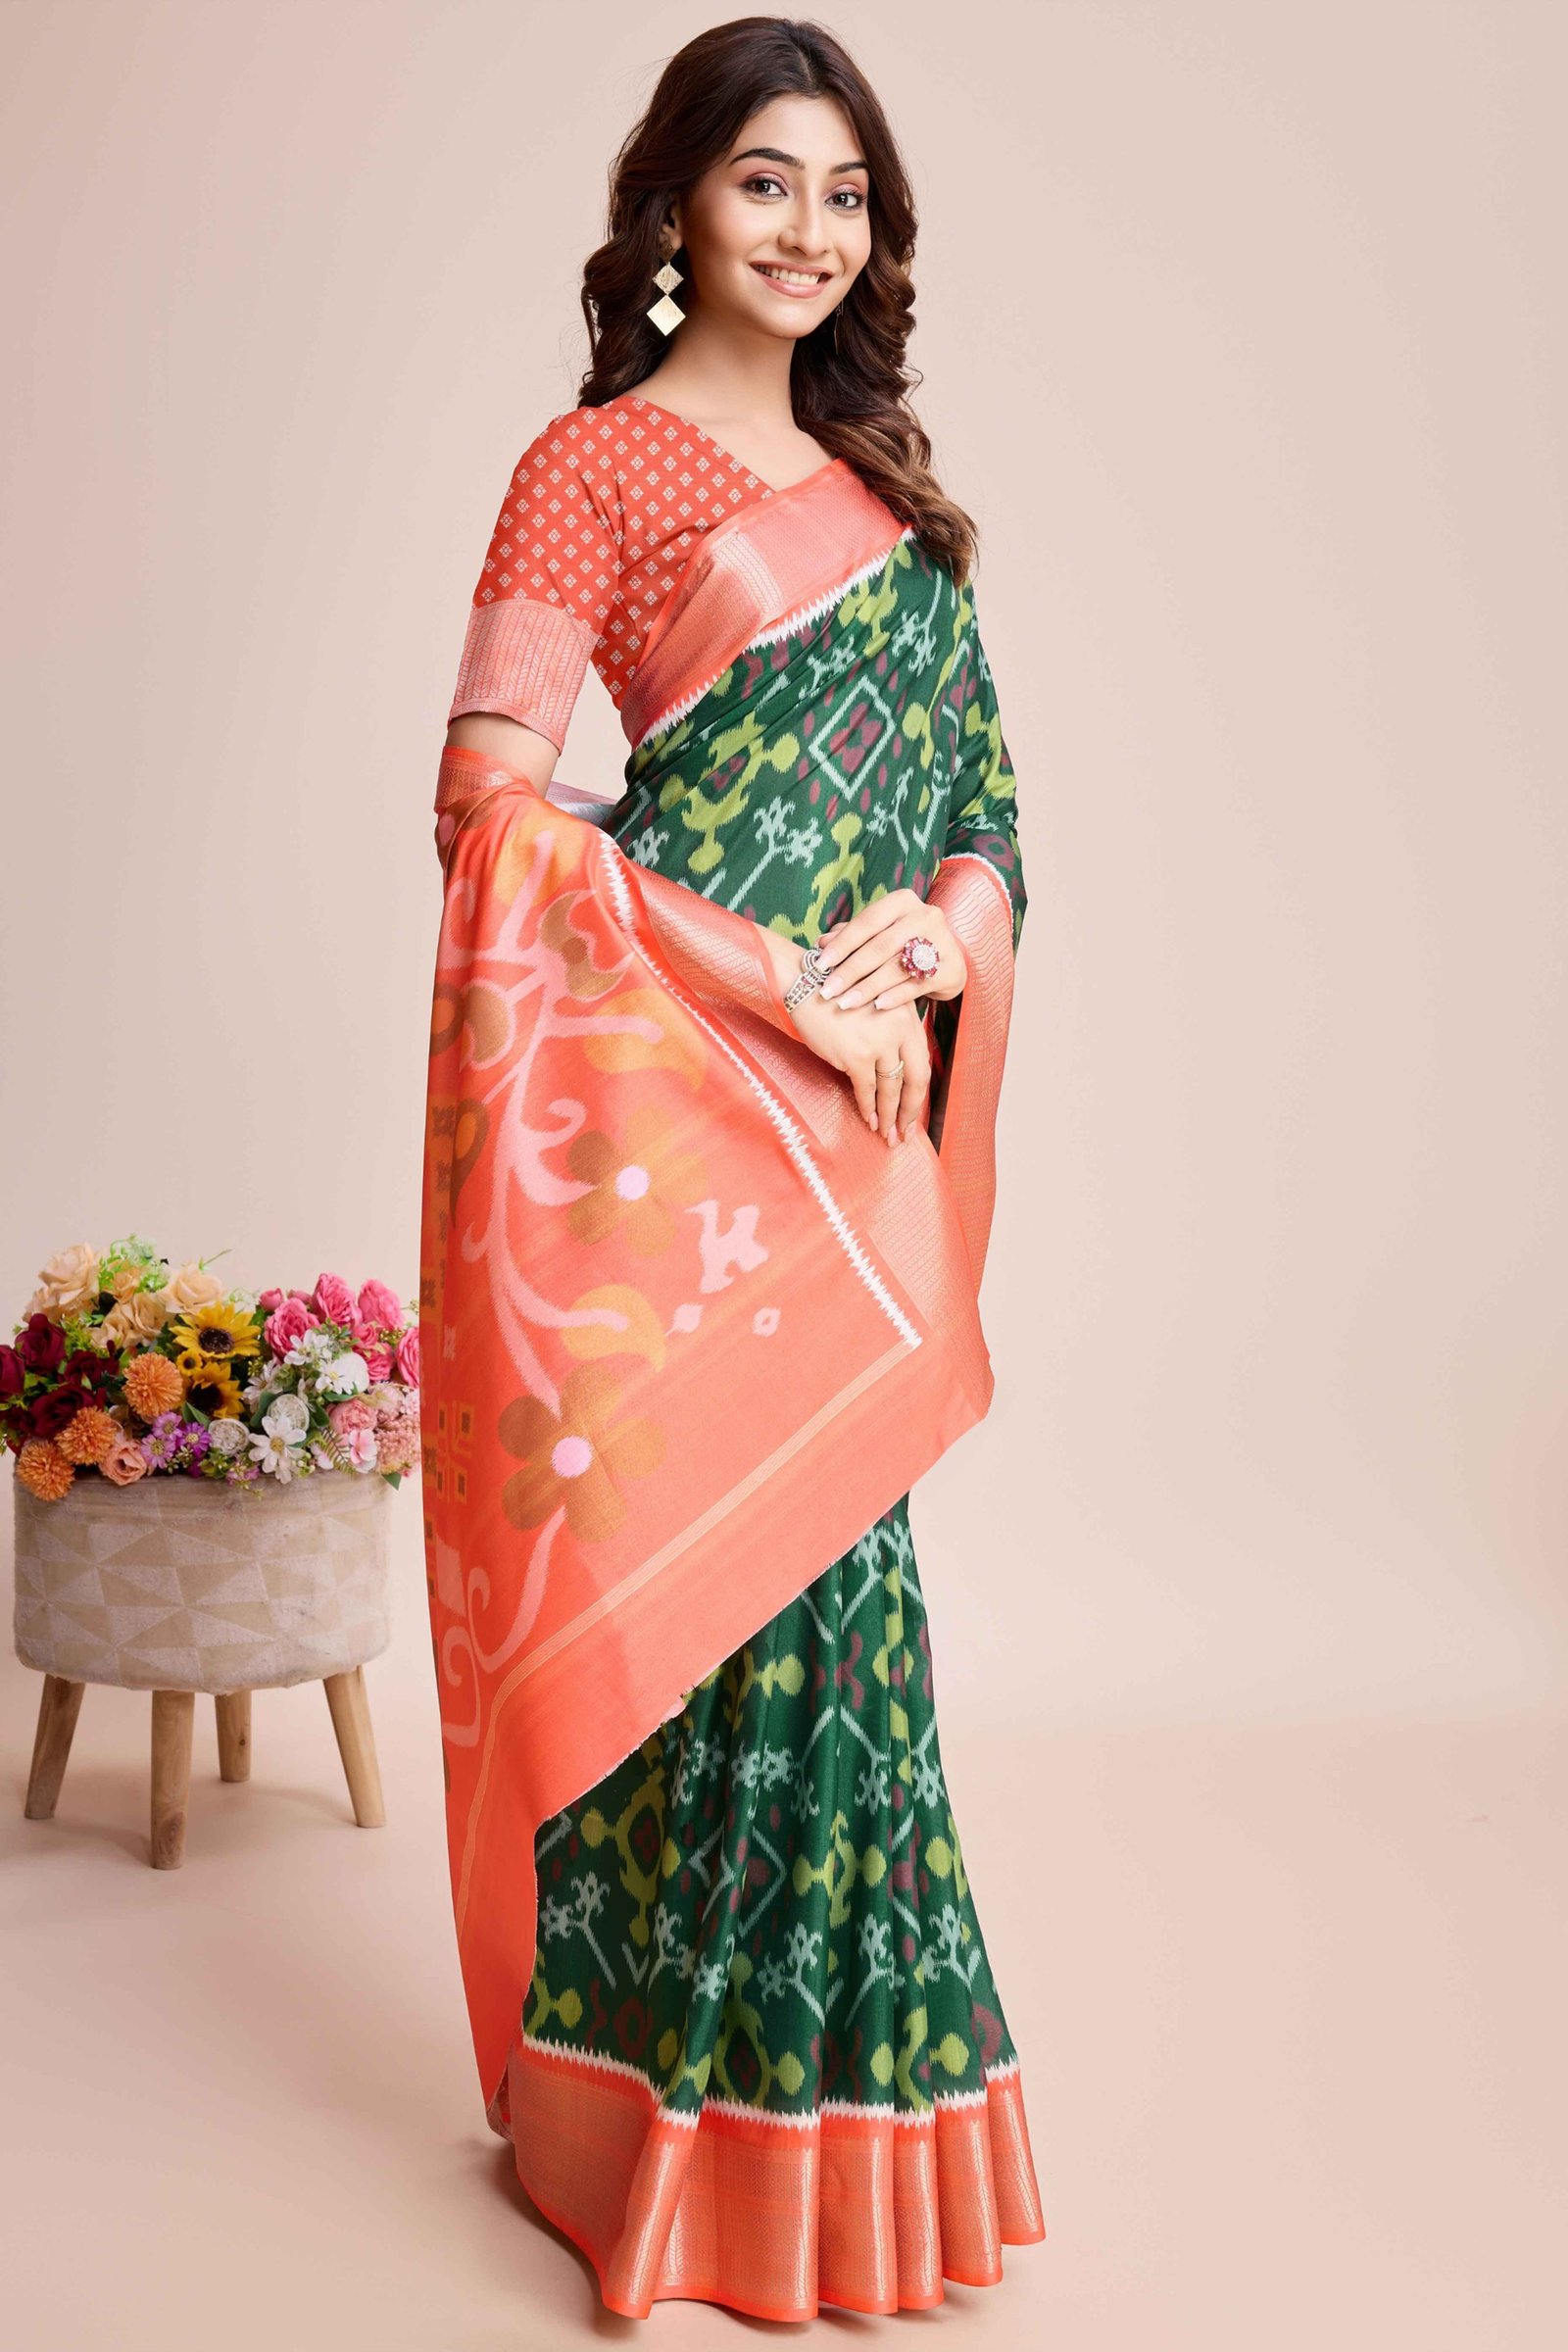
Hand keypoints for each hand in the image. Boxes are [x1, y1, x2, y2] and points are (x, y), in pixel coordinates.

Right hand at [785, 989, 930, 1145]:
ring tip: (886, 1134)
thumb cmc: (836, 994)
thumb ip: (892, 1032)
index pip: (922, 1061)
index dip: (918, 1091)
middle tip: (905, 1133)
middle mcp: (900, 1029)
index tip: (913, 1110)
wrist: (806, 982)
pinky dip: (868, 1108)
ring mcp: (880, 1042)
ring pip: (891, 1088)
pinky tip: (869, 1121)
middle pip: (915, 1079)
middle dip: (910, 1111)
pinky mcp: (857, 1054)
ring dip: (889, 1116)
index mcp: (908, 1016)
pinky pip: (867, 1089)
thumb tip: (896, 1072)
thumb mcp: (876, 1004)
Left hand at [813, 889, 966, 1010]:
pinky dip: (895, 996)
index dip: (842, 943)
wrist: (949, 958)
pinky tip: (876, 1007)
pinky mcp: (951, 969)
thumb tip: (821, 943)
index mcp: (903, 901)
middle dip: (850, 970)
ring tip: (845, 1003)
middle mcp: (925, 916)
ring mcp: (942, 941)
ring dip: (868, 987)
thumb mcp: (880, 934)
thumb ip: (852, 936)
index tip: (819, 965)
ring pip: (897, 967)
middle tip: (828, 991)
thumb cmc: (905, 943)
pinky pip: (917, 984)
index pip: (867, 922)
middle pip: (881, 946)